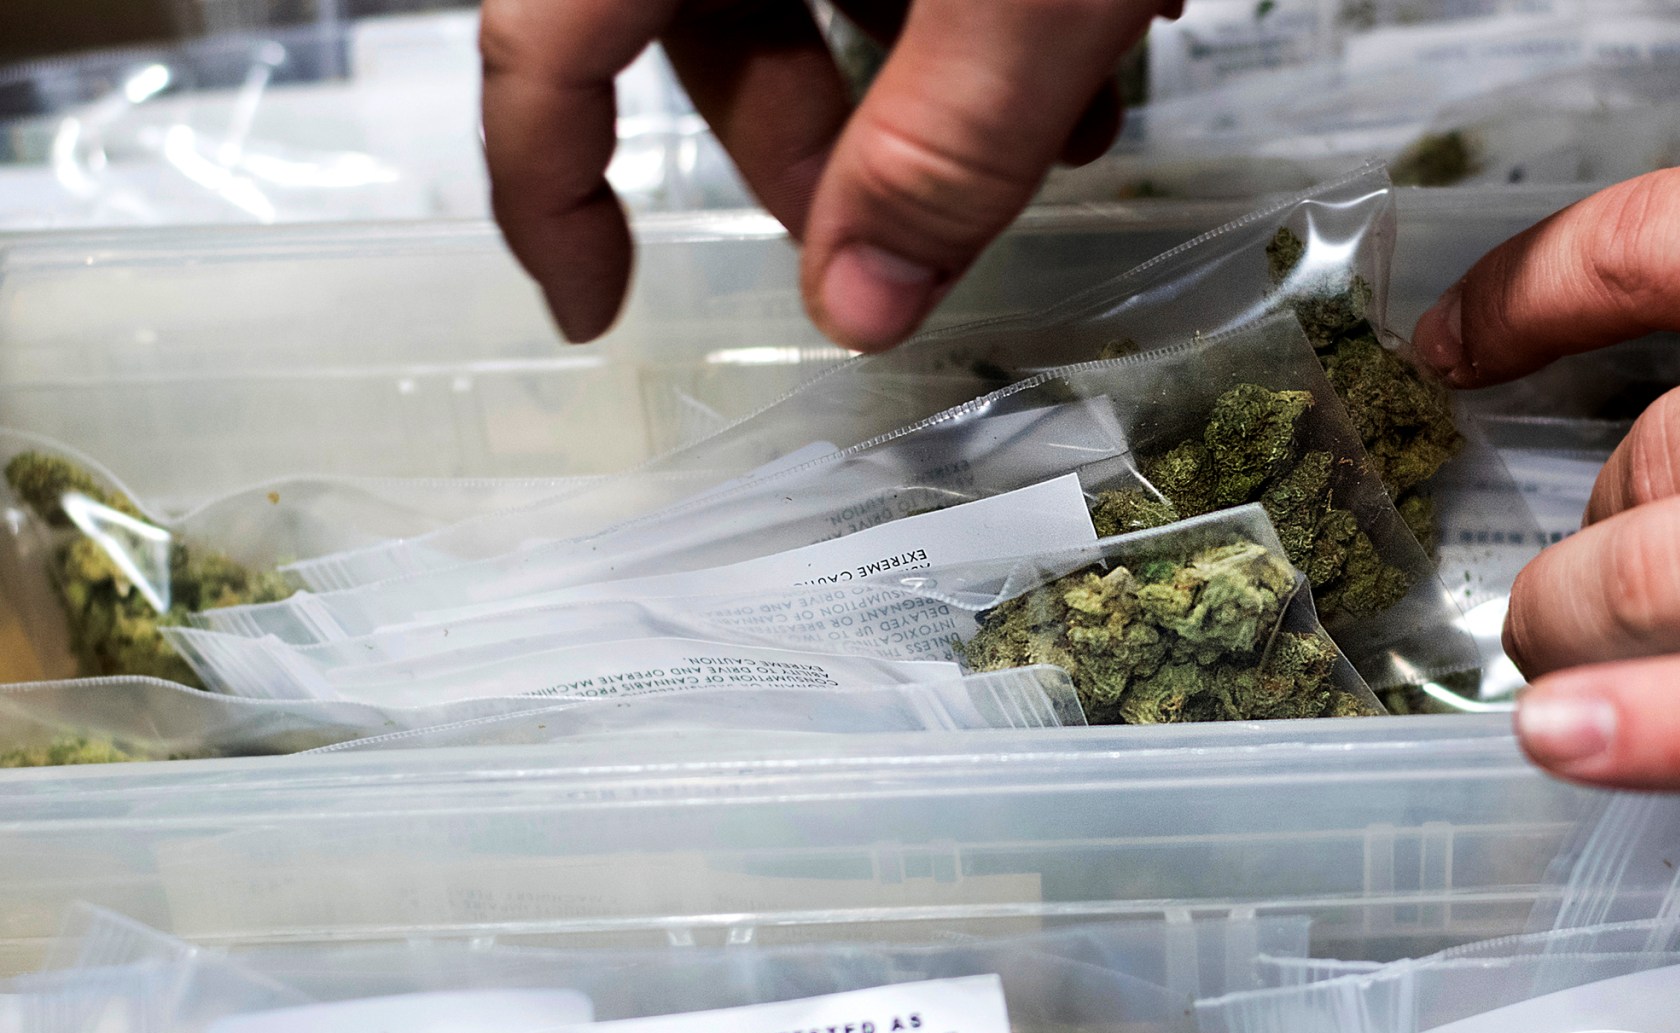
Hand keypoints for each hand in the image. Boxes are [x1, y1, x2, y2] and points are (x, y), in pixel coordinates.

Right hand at [482, 0, 1165, 348]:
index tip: (595, 309)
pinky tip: (1094, 39)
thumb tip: (859, 309)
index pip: (541, 46)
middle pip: (707, 29)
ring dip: (928, 85)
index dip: (547, 189)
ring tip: (1070, 126)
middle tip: (921, 233)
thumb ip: (947, 144)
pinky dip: (965, 2)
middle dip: (819, 151)